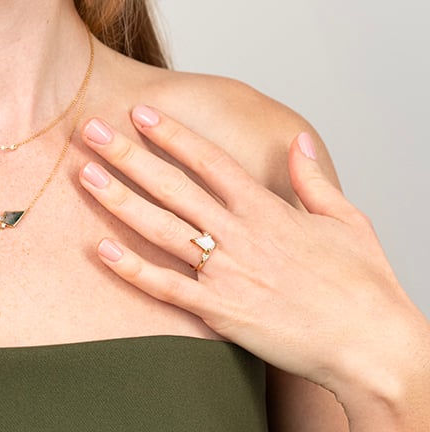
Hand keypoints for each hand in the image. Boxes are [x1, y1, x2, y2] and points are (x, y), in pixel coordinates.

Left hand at [78, 105, 426, 404]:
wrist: (373, 348)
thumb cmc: (365, 285)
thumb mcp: (347, 220)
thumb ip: (314, 179)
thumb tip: (299, 142)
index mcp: (266, 209)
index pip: (208, 160)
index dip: (171, 134)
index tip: (141, 112)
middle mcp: (239, 235)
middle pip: (171, 186)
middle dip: (127, 154)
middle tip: (91, 130)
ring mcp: (226, 273)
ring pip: (160, 228)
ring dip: (118, 200)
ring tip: (85, 175)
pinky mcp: (219, 312)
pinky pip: (165, 288)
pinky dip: (131, 269)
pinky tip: (101, 250)